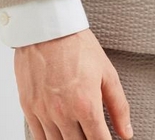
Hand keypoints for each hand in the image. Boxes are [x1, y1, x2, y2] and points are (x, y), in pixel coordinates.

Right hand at [14, 27, 132, 139]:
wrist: (47, 27)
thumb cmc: (77, 45)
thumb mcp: (107, 72)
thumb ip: (119, 106)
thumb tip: (126, 132)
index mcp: (86, 106)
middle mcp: (64, 113)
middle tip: (92, 133)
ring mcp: (43, 112)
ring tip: (77, 133)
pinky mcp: (28, 107)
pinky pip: (38, 137)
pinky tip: (58, 135)